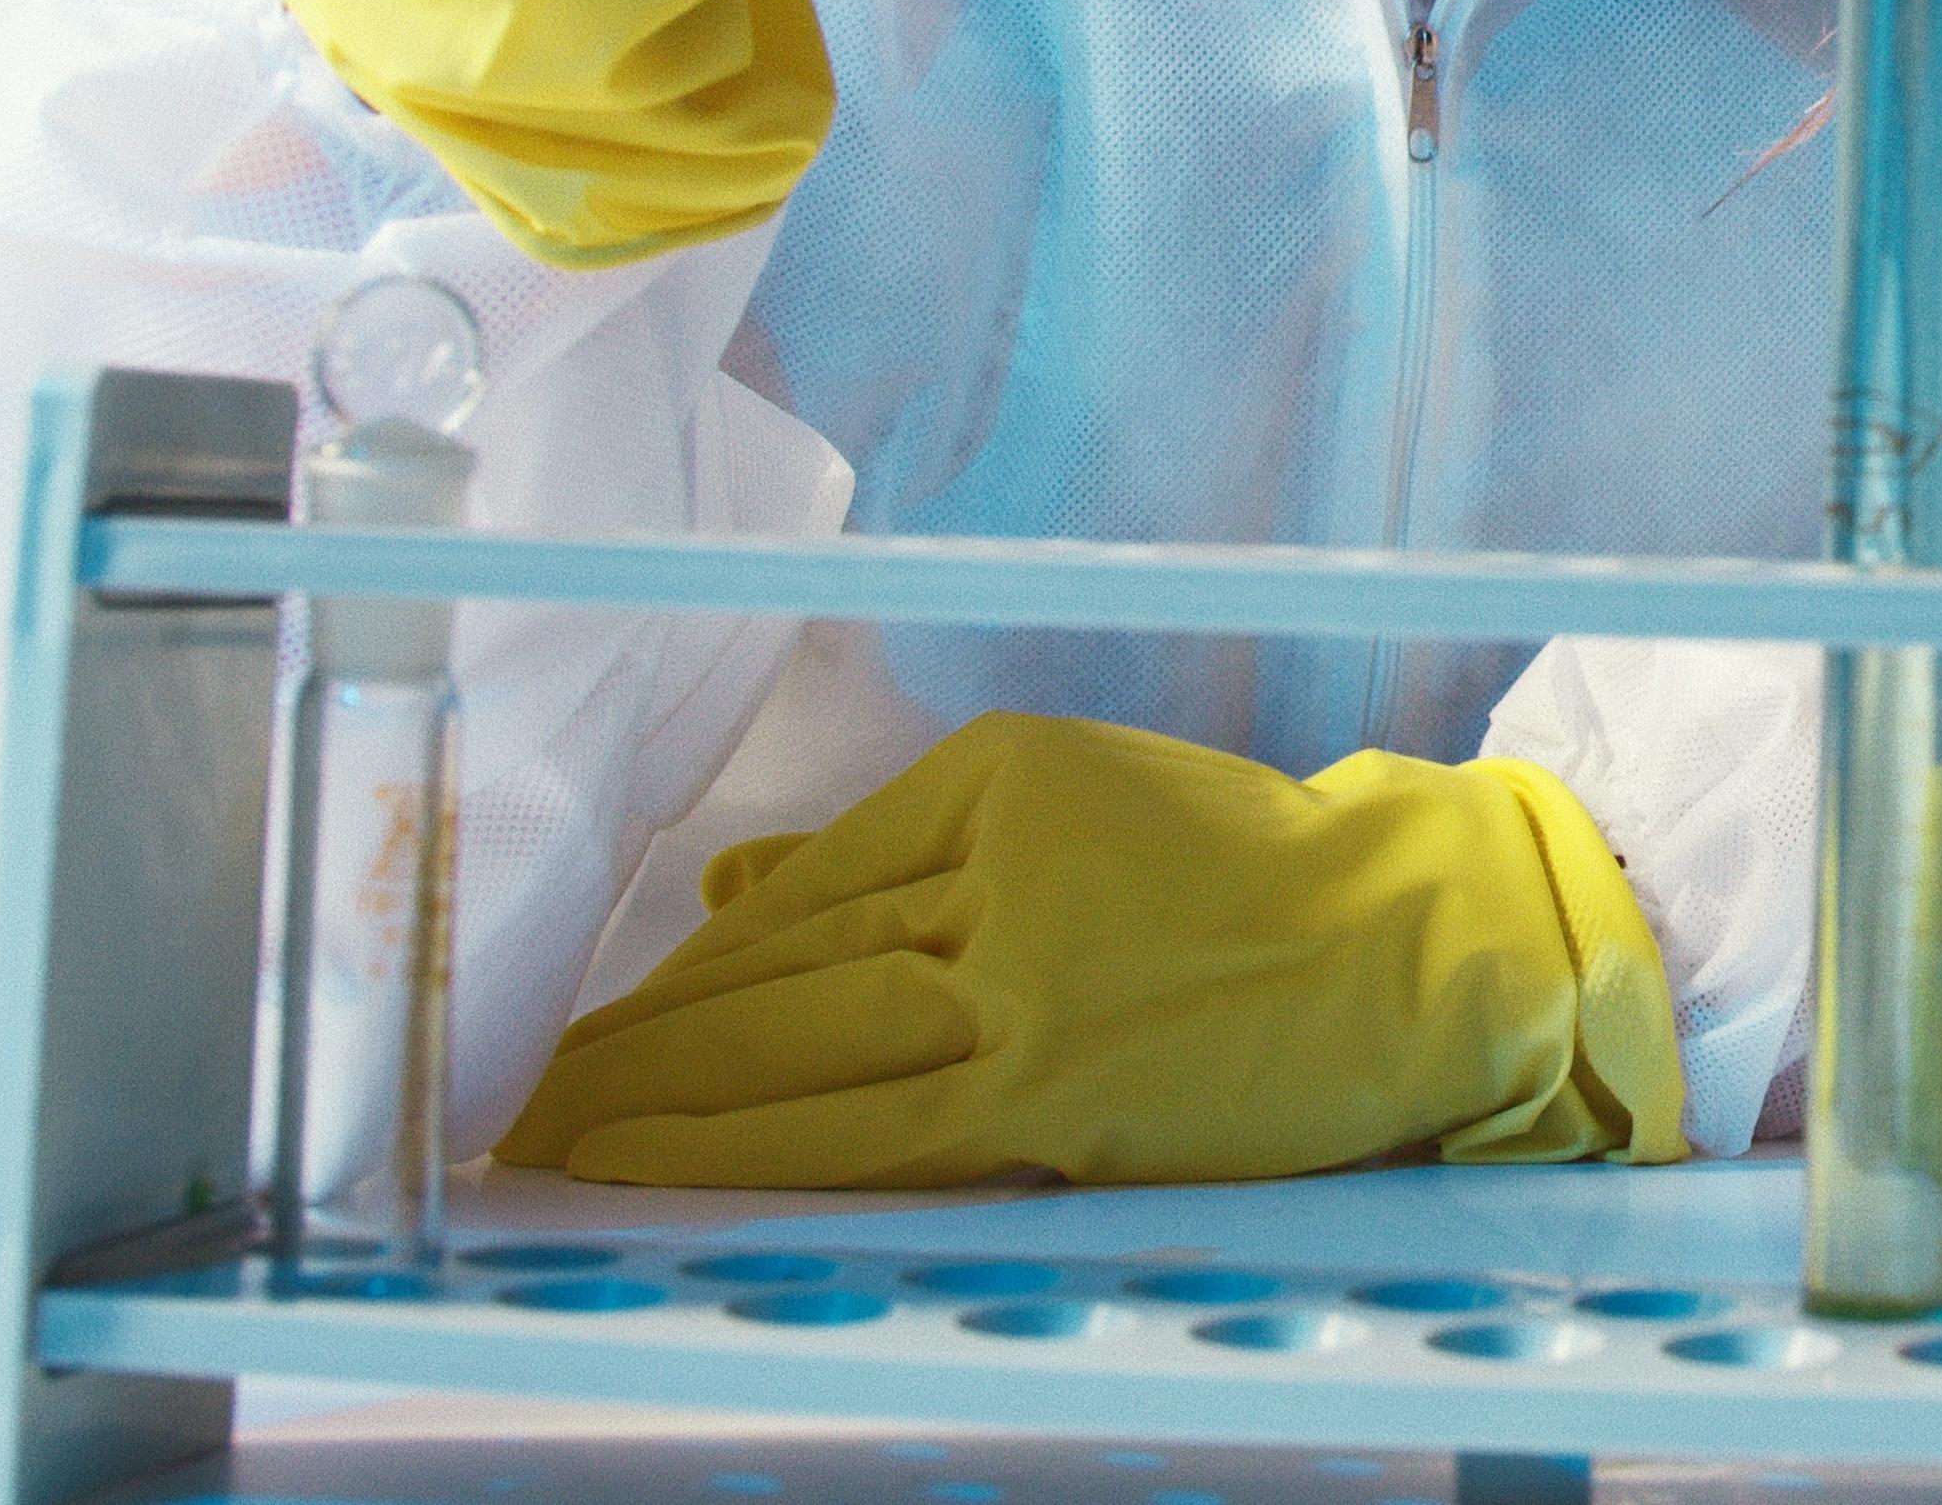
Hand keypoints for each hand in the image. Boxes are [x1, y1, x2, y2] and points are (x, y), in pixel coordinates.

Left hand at [494, 713, 1683, 1189]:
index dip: (683, 966)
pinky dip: (743, 1150)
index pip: (797, 886)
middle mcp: (991, 862)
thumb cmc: (1262, 883)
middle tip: (524, 1091)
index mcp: (996, 774)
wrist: (1417, 945)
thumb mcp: (1082, 809)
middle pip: (771, 964)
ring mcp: (1016, 976)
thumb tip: (731, 886)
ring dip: (657, 1099)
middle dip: (634, 1040)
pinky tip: (661, 1167)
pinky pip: (862, 1127)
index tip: (602, 1019)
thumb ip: (905, 852)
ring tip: (560, 1139)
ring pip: (793, 1041)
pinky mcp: (1044, 1086)